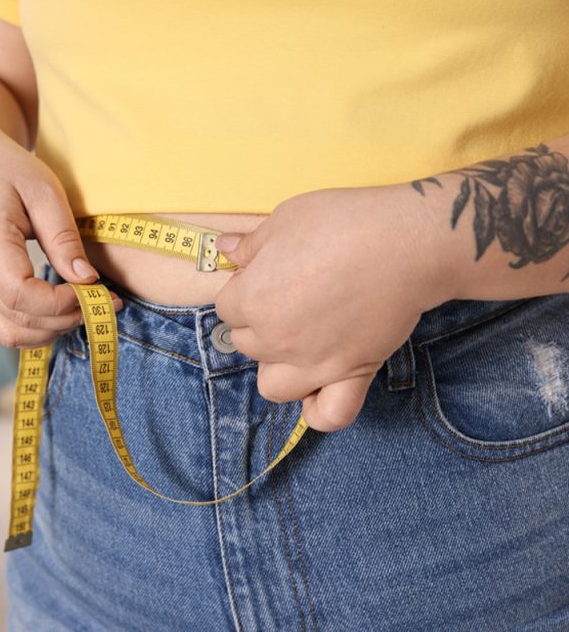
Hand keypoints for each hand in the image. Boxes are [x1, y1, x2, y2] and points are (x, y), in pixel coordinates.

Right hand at [0, 141, 120, 348]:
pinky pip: (4, 328)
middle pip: (17, 321)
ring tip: (84, 306)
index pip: (19, 294)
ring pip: (9, 334)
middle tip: (104, 302)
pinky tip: (62, 310)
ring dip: (52, 330)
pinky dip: (37, 329)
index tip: (94, 289)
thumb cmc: (6, 171)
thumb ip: (63, 237)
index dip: (60, 303)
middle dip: (65, 319)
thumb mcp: (44, 190)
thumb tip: (87, 280)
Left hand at [213, 185, 454, 430]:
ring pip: (273, 386)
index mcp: (252, 300)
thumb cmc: (344, 223)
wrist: (407, 242)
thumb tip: (226, 247)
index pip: (227, 307)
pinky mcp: (352, 374)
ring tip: (298, 340)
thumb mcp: (286, 219)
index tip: (265, 274)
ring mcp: (312, 363)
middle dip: (258, 321)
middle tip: (289, 296)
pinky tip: (320, 388)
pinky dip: (320, 409)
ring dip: (278, 367)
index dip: (244, 288)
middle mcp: (275, 339)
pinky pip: (328, 414)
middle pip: (247, 343)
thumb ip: (252, 243)